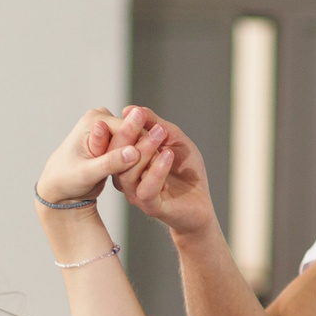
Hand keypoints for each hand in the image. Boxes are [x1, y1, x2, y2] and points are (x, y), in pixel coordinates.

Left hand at [37, 106, 155, 206]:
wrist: (59, 188)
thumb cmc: (65, 180)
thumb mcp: (86, 173)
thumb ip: (110, 162)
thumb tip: (135, 152)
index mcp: (94, 120)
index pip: (127, 129)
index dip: (144, 147)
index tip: (158, 164)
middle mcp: (102, 119)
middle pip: (134, 134)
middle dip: (147, 155)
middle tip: (163, 176)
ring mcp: (108, 129)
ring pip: (137, 143)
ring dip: (147, 161)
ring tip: (161, 183)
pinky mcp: (113, 141)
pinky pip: (133, 150)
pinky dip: (141, 164)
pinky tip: (153, 179)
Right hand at [113, 108, 217, 240]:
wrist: (201, 201)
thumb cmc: (185, 170)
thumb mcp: (173, 139)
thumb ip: (154, 124)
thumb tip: (130, 108)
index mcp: (126, 161)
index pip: (114, 142)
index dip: (120, 126)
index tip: (130, 112)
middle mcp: (125, 177)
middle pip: (116, 155)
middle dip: (127, 133)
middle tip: (138, 116)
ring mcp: (136, 193)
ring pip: (129, 172)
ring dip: (145, 149)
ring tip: (160, 134)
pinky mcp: (150, 206)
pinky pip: (147, 188)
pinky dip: (157, 170)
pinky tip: (168, 155)